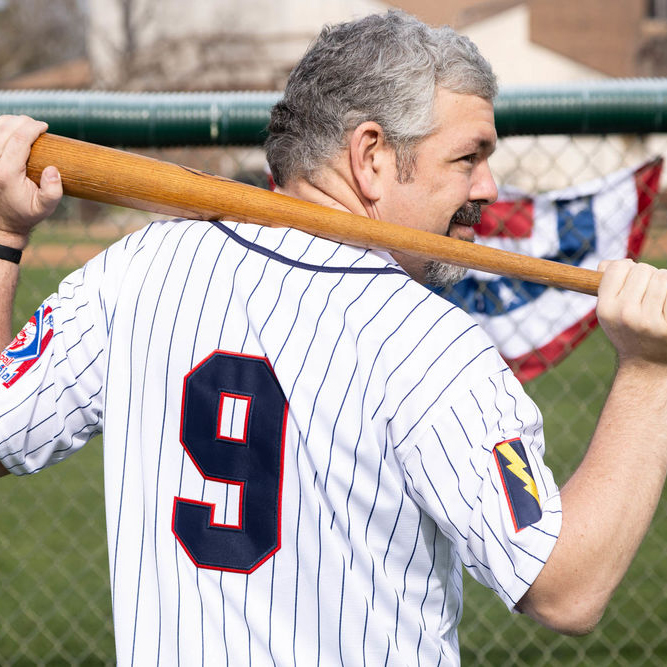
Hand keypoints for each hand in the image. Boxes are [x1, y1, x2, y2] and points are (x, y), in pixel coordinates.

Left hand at [0, 115, 61, 248]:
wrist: (3, 220)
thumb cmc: (26, 213)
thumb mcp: (45, 208)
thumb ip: (53, 192)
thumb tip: (53, 169)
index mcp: (7, 173)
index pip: (19, 140)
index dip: (33, 128)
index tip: (45, 126)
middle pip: (6, 129)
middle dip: (23, 121)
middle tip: (38, 125)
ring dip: (11, 121)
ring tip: (25, 125)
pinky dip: (3, 126)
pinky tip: (12, 128)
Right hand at [596, 258, 666, 366]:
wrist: (647, 363)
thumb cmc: (628, 330)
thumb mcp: (609, 311)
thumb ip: (607, 284)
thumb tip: (606, 264)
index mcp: (605, 309)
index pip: (619, 267)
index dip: (627, 269)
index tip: (630, 281)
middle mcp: (626, 314)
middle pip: (642, 269)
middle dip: (647, 276)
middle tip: (646, 294)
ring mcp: (651, 321)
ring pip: (663, 277)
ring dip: (664, 282)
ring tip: (660, 298)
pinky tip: (666, 306)